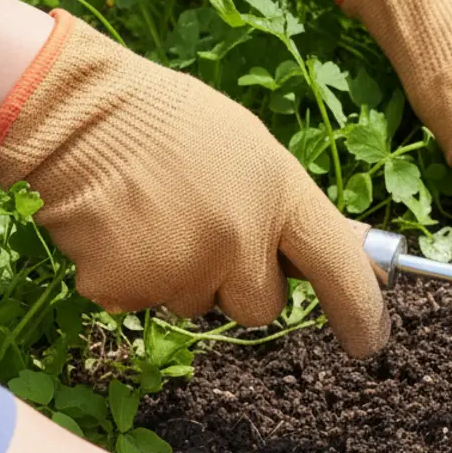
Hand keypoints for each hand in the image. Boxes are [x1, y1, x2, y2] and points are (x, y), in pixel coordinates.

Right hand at [0, 12, 386, 356]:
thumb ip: (296, 212)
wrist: (81, 112)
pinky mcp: (124, 290)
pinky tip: (126, 228)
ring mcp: (180, 270)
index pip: (340, 270)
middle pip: (261, 308)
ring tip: (160, 213)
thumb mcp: (260, 155)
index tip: (370, 340)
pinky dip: (137, 276)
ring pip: (198, 304)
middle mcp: (238, 243)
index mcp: (282, 199)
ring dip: (186, 275)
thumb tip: (351, 257)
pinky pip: (145, 303)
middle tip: (210, 229)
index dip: (361, 313)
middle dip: (242, 284)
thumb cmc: (181, 126)